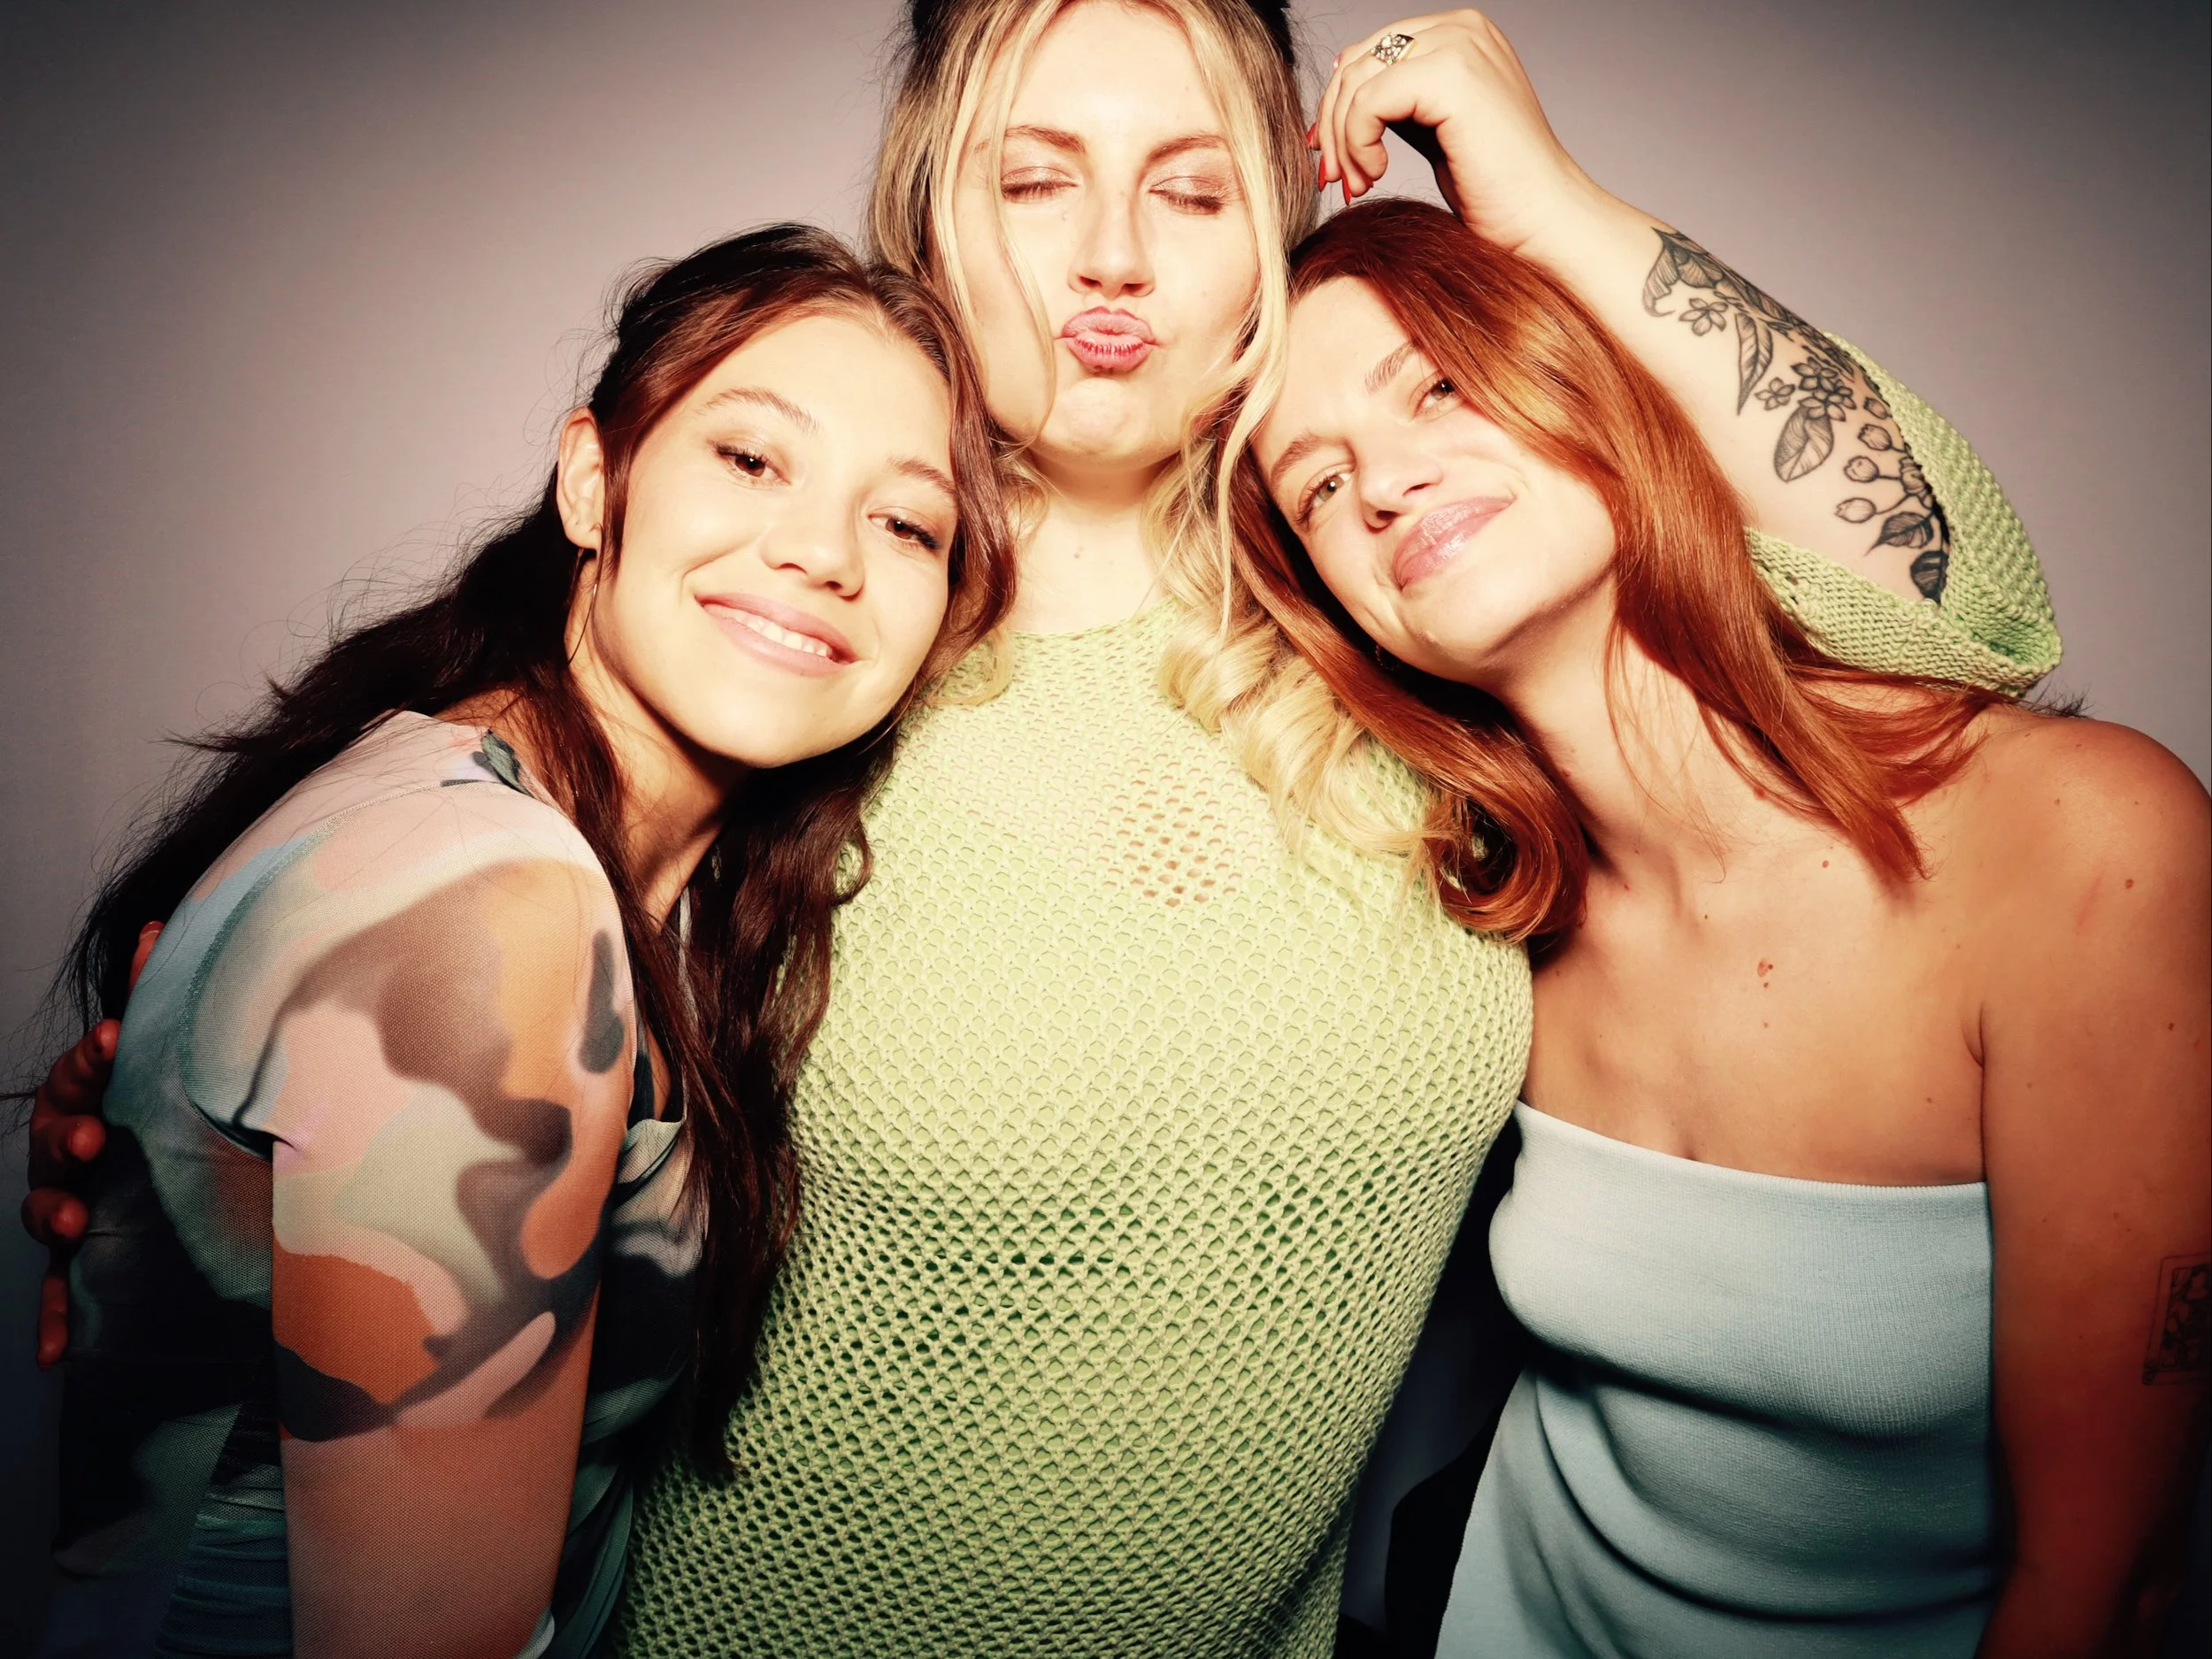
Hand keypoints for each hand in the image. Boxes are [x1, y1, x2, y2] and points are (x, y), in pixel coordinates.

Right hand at [22, 920, 159, 1367]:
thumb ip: (168, 1004)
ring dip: (51, 1214)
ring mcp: (78, 1205)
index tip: (112, 1040)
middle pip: (53, 1136)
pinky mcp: (87, 1263)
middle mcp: (80, 1149)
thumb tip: (160, 928)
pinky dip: (56, 1321)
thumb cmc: (182, 1114)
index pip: (84, 1072)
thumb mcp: (181, 1066)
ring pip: (47, 1207)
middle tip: (91, 1136)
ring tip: (70, 1221)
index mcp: (104, 1098)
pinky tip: (57, 1352)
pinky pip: (63, 1295)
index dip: (93, 1057)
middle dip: (66, 1132)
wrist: (203, 1185)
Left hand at [1311, 10, 1604, 253]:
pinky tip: (1377, 175)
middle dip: (1334, 124)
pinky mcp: (1450, 76)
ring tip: (1359, 183)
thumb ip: (1397, 103)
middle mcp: (1462, 28)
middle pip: (1357, 60)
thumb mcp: (1435, 131)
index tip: (1332, 157)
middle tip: (1334, 177)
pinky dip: (1357, 144)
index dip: (1338, 106)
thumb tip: (1338, 96)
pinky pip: (1367, 102)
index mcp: (1460, 34)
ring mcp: (1459, 45)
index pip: (1369, 52)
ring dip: (1343, 140)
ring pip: (1356, 80)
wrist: (1542, 220)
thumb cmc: (1496, 190)